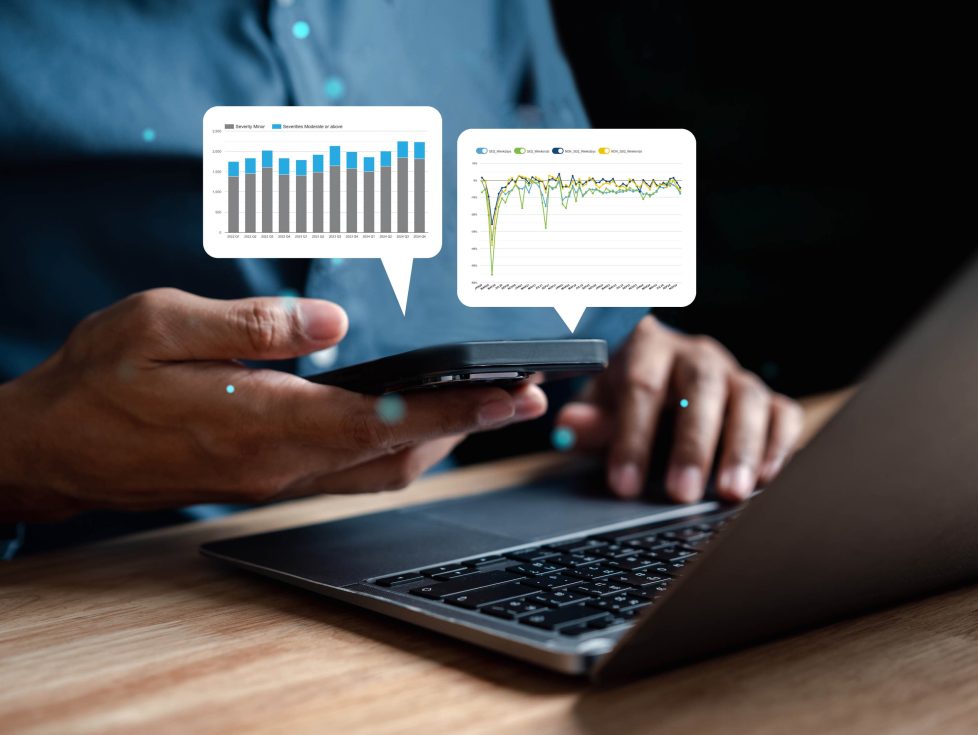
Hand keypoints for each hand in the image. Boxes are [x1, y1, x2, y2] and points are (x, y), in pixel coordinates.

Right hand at [0, 289, 546, 520]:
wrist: (51, 449)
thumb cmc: (97, 381)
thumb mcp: (159, 325)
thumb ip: (253, 325)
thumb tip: (332, 324)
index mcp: (260, 423)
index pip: (383, 422)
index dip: (457, 410)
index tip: (512, 395)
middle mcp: (278, 464)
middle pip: (398, 456)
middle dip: (469, 428)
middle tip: (523, 396)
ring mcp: (273, 479)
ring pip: (379, 471)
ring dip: (440, 442)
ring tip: (486, 405)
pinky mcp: (265, 479)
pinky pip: (350, 472)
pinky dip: (397, 449)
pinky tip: (414, 424)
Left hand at [555, 316, 801, 502]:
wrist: (666, 384)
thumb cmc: (631, 401)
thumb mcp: (603, 408)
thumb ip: (590, 422)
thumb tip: (567, 427)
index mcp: (649, 348)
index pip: (641, 387)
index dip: (632, 437)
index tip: (624, 485)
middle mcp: (697, 355)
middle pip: (700, 389)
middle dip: (692, 444)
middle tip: (681, 493)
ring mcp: (736, 375)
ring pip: (747, 399)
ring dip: (741, 447)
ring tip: (729, 493)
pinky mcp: (768, 398)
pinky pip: (783, 414)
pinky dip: (779, 444)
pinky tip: (765, 478)